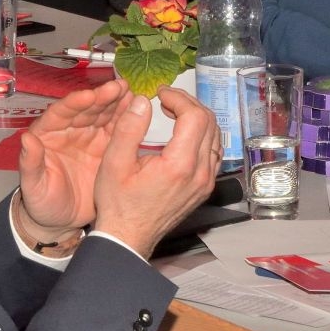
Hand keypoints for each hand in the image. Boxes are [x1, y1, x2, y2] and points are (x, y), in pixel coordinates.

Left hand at [17, 79, 138, 235]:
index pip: (60, 113)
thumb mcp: (33, 186)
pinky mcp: (106, 147)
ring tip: (131, 91)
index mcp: (48, 134)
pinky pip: (118, 130)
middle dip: (102, 97)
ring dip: (117, 102)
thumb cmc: (41, 202)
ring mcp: (89, 137)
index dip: (75, 103)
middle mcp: (69, 130)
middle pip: (86, 109)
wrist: (61, 220)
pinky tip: (138, 109)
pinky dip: (127, 119)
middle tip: (118, 87)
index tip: (88, 95)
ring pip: (104, 115)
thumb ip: (30, 163)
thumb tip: (27, 139)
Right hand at [90, 87, 221, 258]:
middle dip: (188, 103)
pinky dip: (202, 135)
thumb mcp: (114, 163)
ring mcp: (205, 182)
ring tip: (172, 111)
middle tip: (166, 98)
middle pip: (209, 123)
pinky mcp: (203, 188)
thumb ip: (129, 128)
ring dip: (197, 118)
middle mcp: (199, 173)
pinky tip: (182, 133)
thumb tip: (141, 100)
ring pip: (215, 137)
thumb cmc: (118, 204)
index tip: (161, 93)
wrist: (128, 237)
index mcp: (179, 165)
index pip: (195, 117)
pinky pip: (213, 152)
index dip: (179, 97)